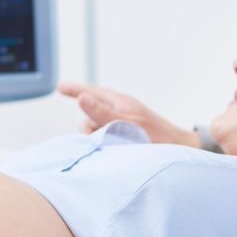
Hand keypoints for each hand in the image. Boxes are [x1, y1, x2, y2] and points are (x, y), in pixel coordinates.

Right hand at [57, 81, 200, 147]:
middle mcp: (116, 111)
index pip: (90, 92)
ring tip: (117, 144)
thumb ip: (101, 112)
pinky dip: (104, 144)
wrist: (177, 150)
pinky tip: (114, 149)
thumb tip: (81, 98)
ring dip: (98, 138)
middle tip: (105, 136)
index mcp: (117, 101)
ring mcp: (118, 124)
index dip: (74, 90)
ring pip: (93, 130)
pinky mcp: (120, 137)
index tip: (60, 86)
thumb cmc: (155, 135)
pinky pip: (102, 139)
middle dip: (89, 127)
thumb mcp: (126, 121)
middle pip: (88, 116)